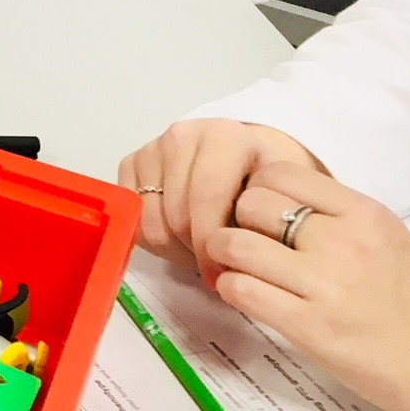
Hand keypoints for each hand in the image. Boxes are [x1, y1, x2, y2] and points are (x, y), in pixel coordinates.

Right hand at [118, 119, 324, 282]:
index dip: (212, 245)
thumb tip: (238, 264)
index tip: (224, 275)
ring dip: (173, 248)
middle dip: (194, 251)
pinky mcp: (130, 162)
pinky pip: (131, 217)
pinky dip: (152, 237)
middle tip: (214, 267)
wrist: (248, 156)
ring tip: (199, 252)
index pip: (206, 199)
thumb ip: (265, 223)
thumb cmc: (264, 182)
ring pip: (149, 221)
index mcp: (223, 137)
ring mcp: (151, 148)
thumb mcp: (279, 196)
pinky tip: (179, 237)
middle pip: (175, 215)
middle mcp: (181, 136)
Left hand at [205, 162, 409, 410]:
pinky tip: (240, 292)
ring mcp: (323, 284)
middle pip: (251, 203)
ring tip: (232, 265)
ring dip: (222, 253)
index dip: (258, 188)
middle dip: (236, 219)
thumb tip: (279, 200)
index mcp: (363, 214)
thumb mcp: (387, 241)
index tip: (259, 209)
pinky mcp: (307, 327)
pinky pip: (241, 289)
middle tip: (241, 238)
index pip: (280, 172)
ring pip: (235, 243)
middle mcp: (342, 242)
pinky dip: (229, 288)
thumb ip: (337, 216)